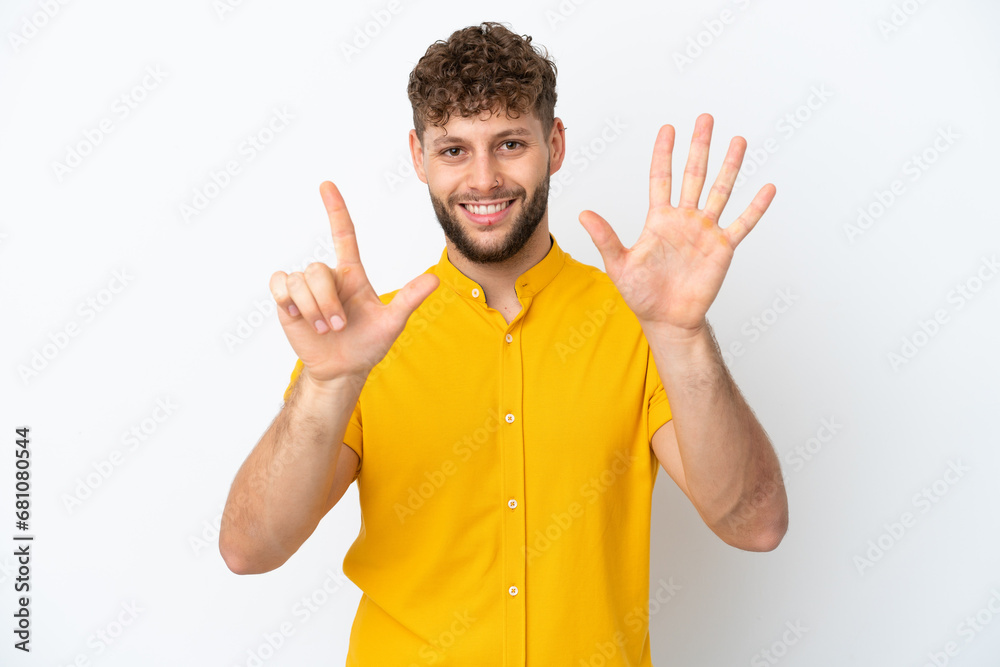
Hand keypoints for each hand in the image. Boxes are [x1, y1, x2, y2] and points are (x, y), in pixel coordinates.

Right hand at [269, 181, 440, 382]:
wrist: (341, 369)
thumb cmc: (367, 345)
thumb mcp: (391, 323)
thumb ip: (410, 299)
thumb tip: (435, 279)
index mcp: (352, 275)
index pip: (343, 234)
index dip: (336, 209)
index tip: (327, 185)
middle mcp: (328, 277)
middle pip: (317, 269)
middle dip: (327, 302)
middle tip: (337, 326)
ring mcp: (306, 288)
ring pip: (300, 281)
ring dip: (312, 309)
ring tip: (323, 328)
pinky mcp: (287, 301)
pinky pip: (280, 285)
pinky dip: (289, 302)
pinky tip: (298, 316)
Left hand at [578, 114, 775, 337]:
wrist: (667, 319)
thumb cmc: (642, 294)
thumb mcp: (619, 265)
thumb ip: (605, 237)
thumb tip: (583, 214)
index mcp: (659, 219)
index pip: (661, 178)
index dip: (664, 154)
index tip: (668, 129)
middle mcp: (684, 220)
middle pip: (693, 175)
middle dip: (699, 147)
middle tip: (705, 119)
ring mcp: (705, 232)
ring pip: (720, 191)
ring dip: (729, 166)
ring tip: (738, 141)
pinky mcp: (722, 249)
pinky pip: (742, 224)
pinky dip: (755, 207)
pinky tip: (767, 188)